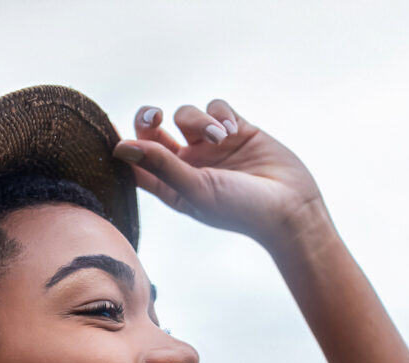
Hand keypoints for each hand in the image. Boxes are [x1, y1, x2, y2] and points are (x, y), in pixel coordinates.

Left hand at [114, 99, 328, 250]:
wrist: (290, 208)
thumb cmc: (240, 209)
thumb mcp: (195, 189)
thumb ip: (159, 165)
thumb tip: (120, 147)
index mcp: (171, 185)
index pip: (137, 161)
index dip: (125, 144)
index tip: (117, 134)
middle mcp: (188, 164)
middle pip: (154, 130)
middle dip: (150, 118)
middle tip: (156, 116)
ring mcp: (212, 146)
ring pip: (188, 115)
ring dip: (200, 121)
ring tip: (222, 139)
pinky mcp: (237, 130)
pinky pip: (217, 107)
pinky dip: (221, 114)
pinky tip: (233, 132)